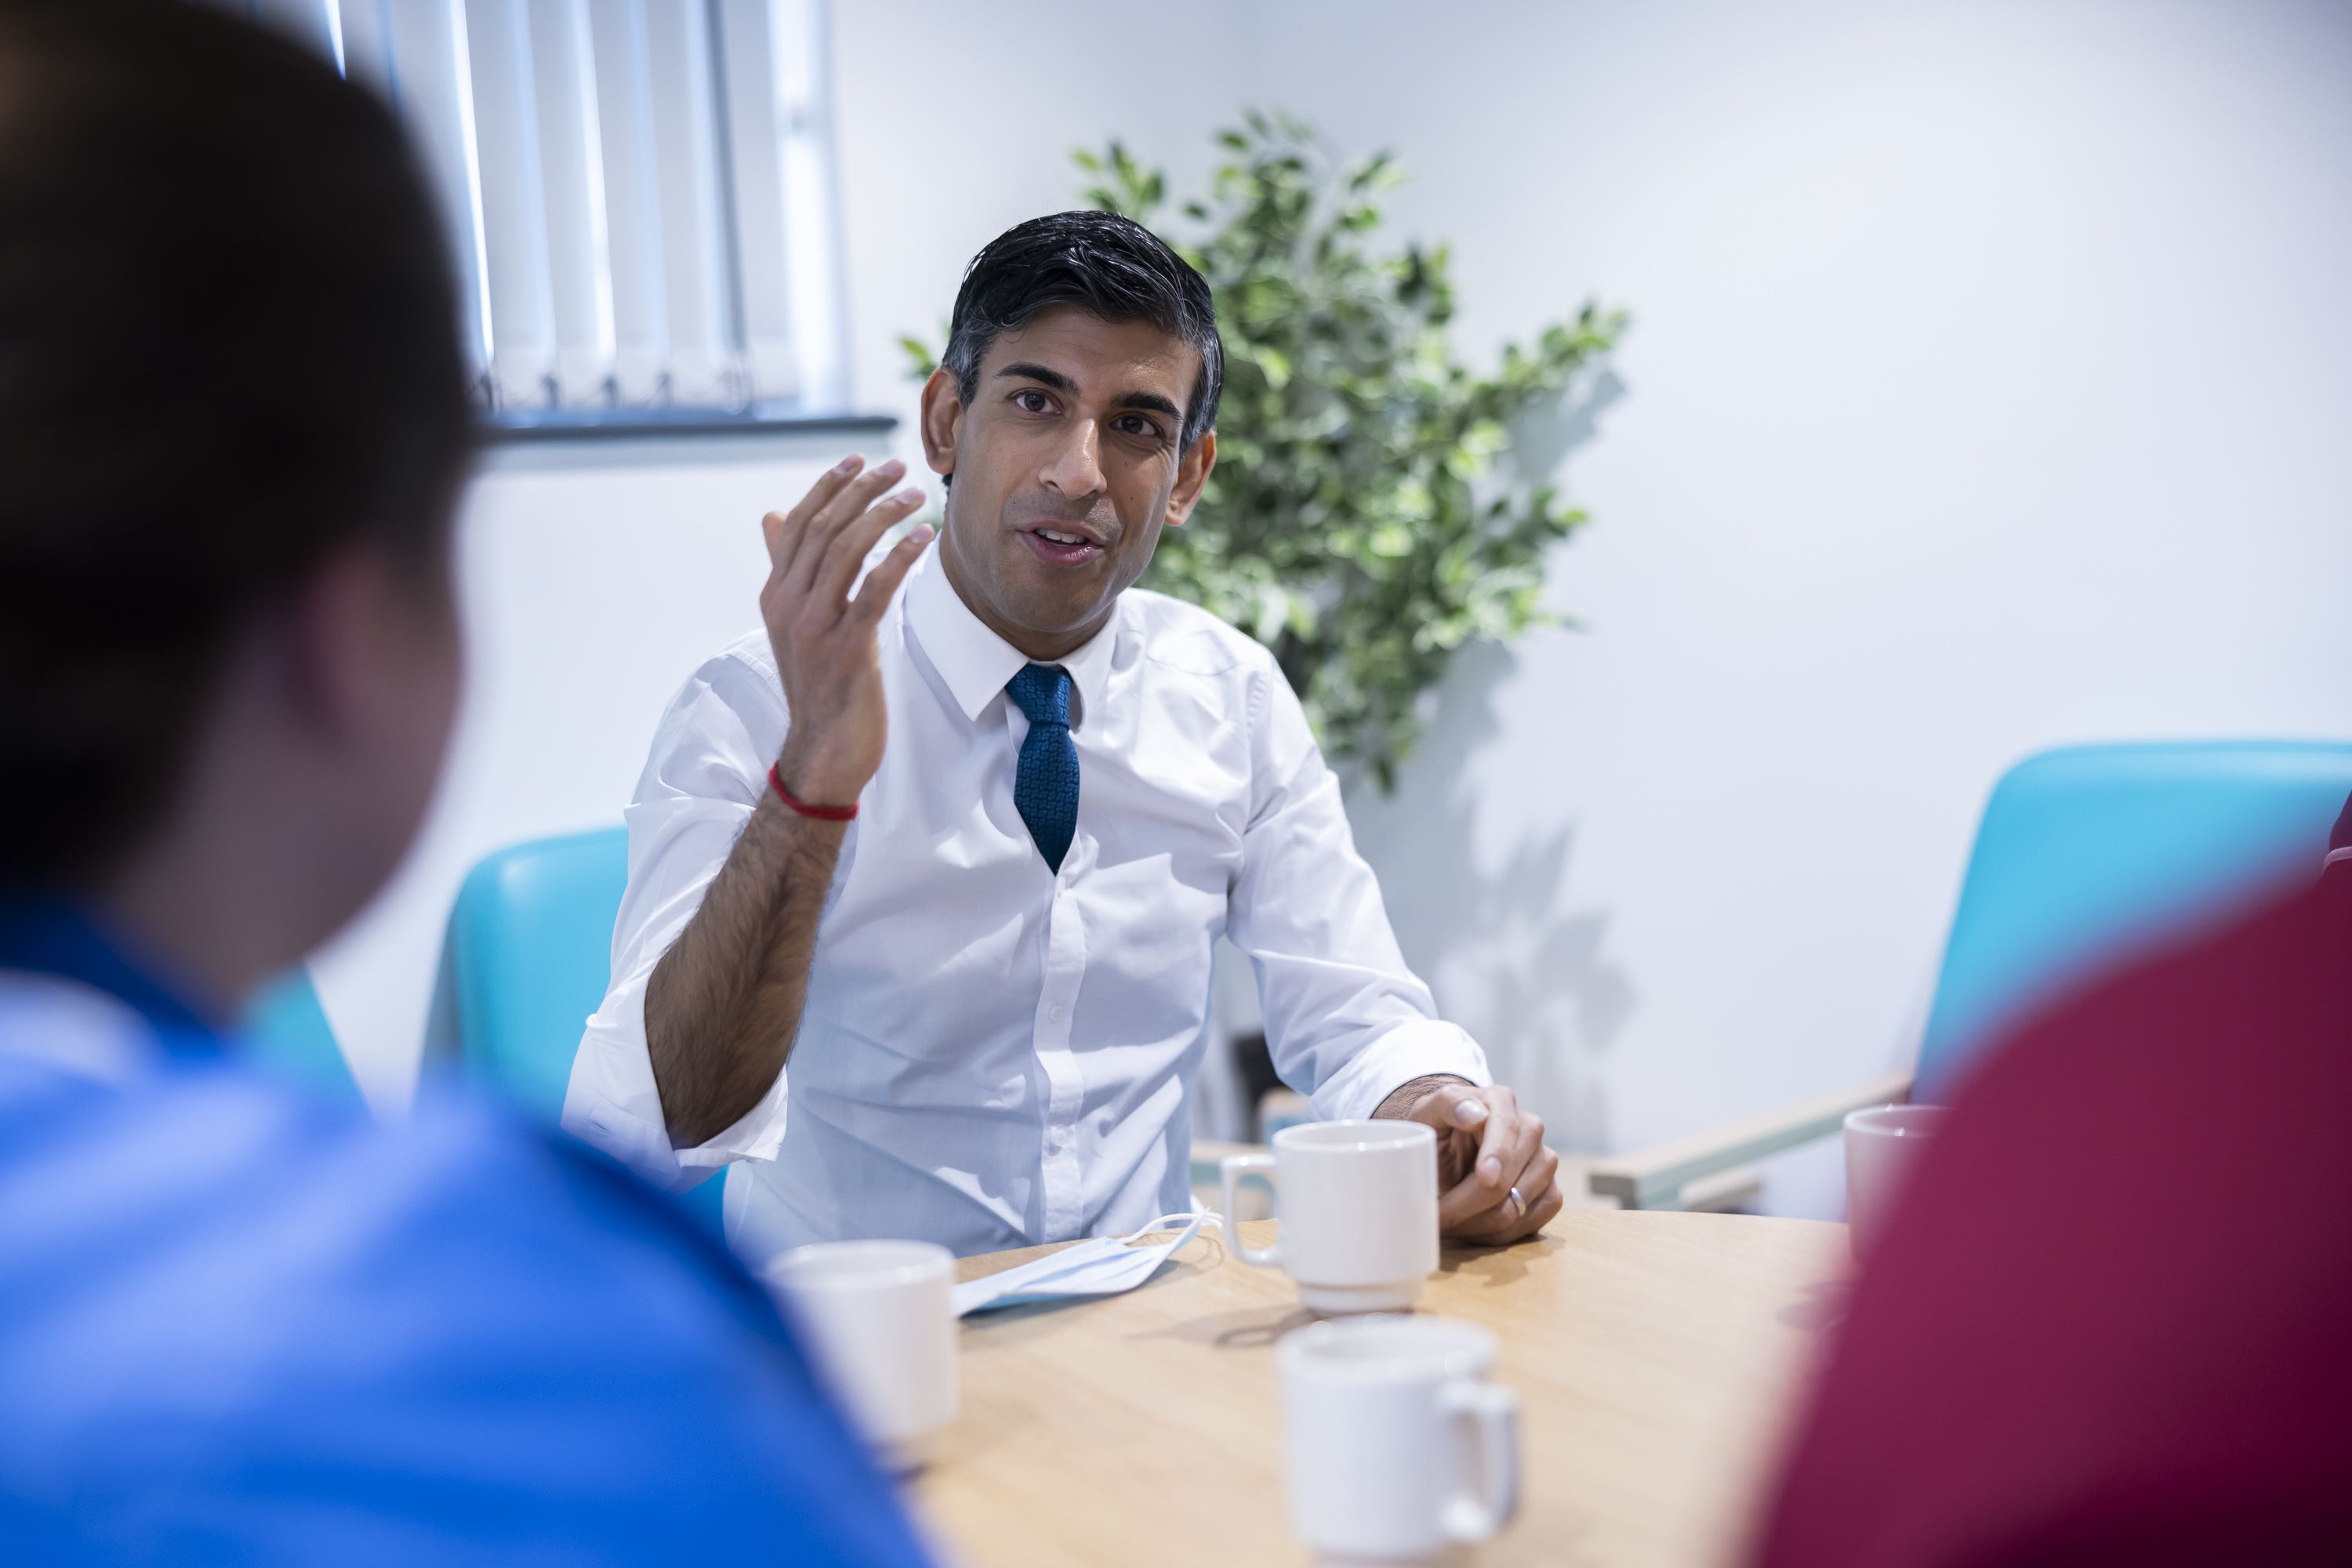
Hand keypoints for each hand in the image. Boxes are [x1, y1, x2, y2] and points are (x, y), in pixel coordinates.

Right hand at [759, 455, 931, 804]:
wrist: (821, 751)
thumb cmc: (818, 685)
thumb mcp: (794, 624)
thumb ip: (787, 571)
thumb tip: (772, 518)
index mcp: (775, 594)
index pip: (799, 523)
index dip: (829, 486)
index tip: (859, 459)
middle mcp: (788, 604)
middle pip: (824, 528)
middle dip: (862, 490)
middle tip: (896, 467)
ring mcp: (815, 627)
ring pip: (847, 550)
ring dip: (884, 515)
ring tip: (915, 493)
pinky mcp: (847, 649)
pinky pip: (874, 590)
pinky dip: (899, 557)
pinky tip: (921, 537)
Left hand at [1375, 1076, 1563, 1243]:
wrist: (1449, 1153)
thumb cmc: (1437, 1132)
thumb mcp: (1427, 1112)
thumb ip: (1448, 1104)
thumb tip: (1476, 1114)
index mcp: (1500, 1102)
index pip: (1505, 1131)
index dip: (1497, 1156)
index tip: (1484, 1177)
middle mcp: (1530, 1129)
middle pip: (1508, 1179)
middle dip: (1467, 1205)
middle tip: (1436, 1217)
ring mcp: (1545, 1161)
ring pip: (1517, 1207)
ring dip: (1477, 1224)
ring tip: (1449, 1223)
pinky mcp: (1550, 1192)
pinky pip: (1531, 1224)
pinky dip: (1497, 1234)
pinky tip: (1473, 1227)